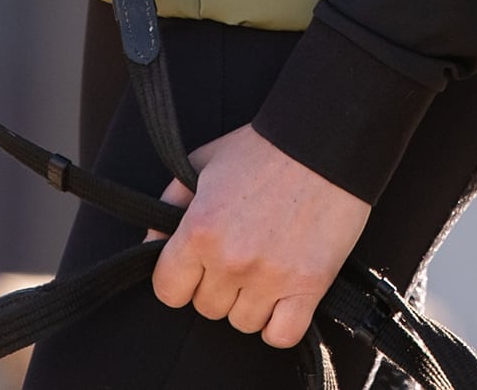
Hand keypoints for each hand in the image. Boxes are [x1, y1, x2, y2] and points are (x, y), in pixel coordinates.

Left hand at [147, 123, 371, 347]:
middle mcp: (231, 259)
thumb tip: (151, 244)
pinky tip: (283, 298)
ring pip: (243, 322)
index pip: (168, 291)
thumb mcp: (204, 163)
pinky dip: (280, 324)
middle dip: (219, 285)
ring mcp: (270, 276)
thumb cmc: (263, 149)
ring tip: (265, 266)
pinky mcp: (308, 286)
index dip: (179, 279)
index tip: (194, 267)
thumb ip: (170, 204)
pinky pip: (281, 335)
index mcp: (201, 229)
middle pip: (207, 308)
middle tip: (240, 252)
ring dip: (251, 302)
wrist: (324, 141)